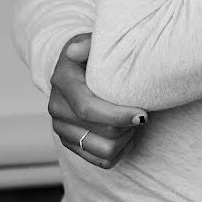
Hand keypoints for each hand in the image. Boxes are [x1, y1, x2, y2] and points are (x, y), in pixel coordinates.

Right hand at [48, 33, 148, 169]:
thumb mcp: (88, 40)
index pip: (88, 108)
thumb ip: (86, 43)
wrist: (75, 69)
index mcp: (62, 82)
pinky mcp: (71, 144)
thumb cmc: (89, 53)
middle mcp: (57, 109)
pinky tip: (127, 133)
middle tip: (144, 113)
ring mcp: (62, 130)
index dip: (117, 115)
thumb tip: (77, 49)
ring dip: (126, 139)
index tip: (142, 114)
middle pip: (101, 133)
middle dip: (128, 126)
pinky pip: (102, 161)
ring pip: (104, 151)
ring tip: (135, 122)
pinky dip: (120, 150)